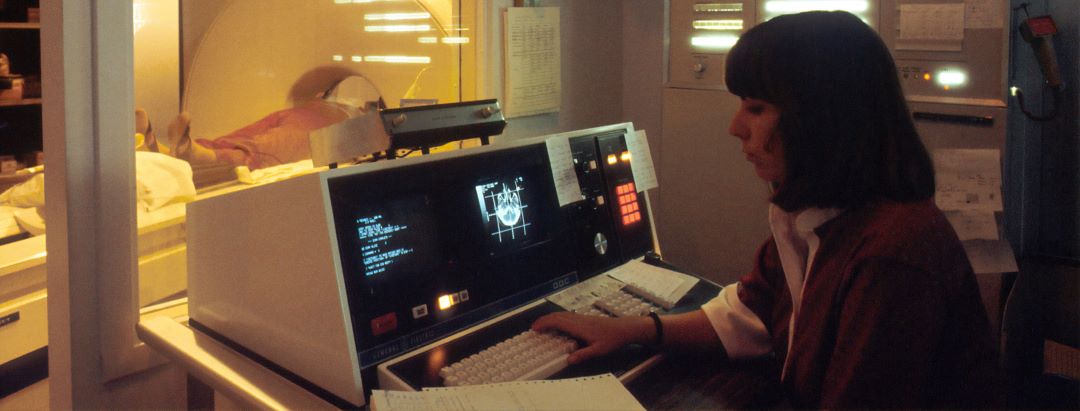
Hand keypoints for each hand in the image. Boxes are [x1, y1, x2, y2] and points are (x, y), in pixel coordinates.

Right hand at [531, 312, 651, 364]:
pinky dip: (558, 319)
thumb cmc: (612, 339)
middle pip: (557, 316)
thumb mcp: (598, 350)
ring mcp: (582, 318)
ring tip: (543, 326)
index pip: (557, 321)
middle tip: (534, 327)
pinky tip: (559, 326)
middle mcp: (578, 320)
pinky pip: (567, 316)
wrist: (625, 328)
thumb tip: (568, 360)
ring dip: (551, 318)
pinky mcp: (585, 319)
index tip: (534, 328)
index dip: (544, 323)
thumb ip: (583, 355)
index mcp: (579, 326)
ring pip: (562, 315)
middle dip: (544, 320)